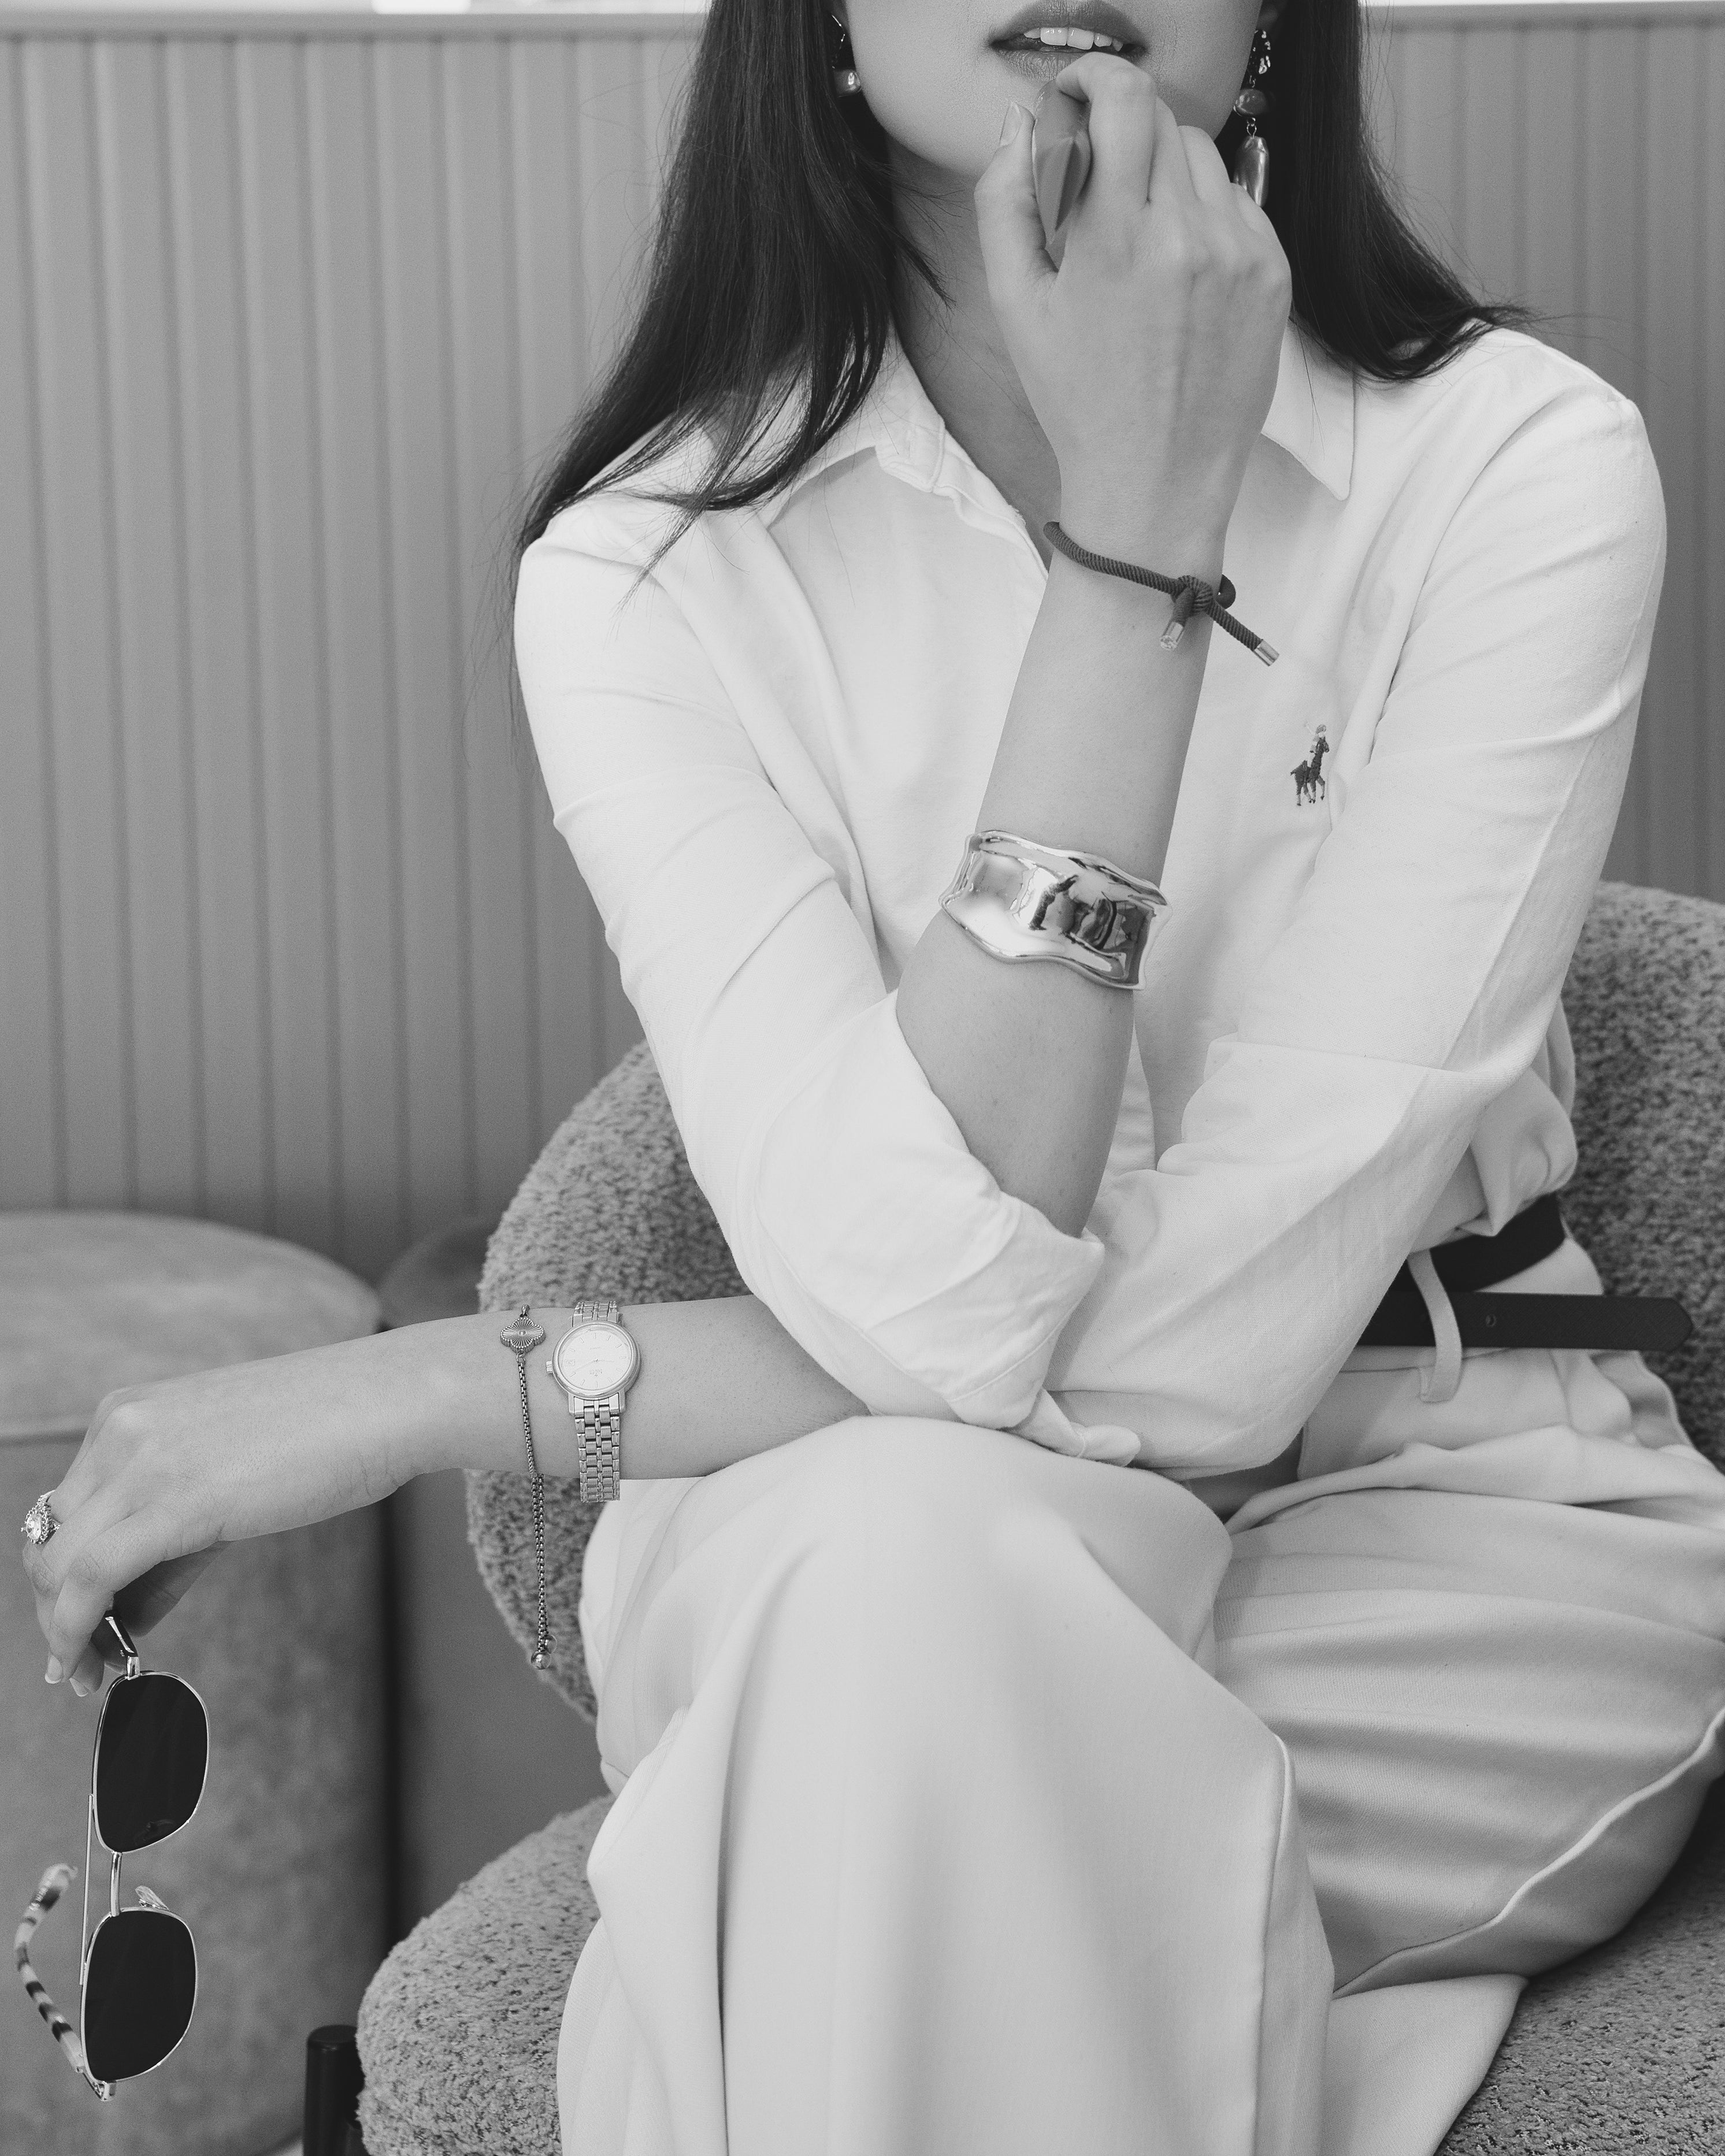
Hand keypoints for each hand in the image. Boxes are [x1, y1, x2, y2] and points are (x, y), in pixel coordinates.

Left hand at [20, 1346, 411, 1693]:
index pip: (65, 1510)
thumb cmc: (331, 1431)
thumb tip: (130, 1605)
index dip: (61, 1576)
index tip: (80, 1624)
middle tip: (78, 1661)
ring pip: (57, 1562)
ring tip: (87, 1672)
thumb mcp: (229, 1471)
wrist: (390, 1400)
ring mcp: (145, 1460)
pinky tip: (89, 1662)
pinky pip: (93, 1575)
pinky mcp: (177, 1499)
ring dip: (62, 1628)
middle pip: (49, 1538)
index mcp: (130, 1412)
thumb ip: (174, 1534)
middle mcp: (122, 1429)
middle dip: (53, 1608)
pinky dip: (74, 1628)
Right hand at [975, 55, 1291, 554]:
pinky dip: (1206, 218)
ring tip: (1139, 238)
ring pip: (1204, 158)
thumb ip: (1006, 201)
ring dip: (1167, 174)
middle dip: (1125, 132)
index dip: (1097, 77)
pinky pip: (1239, 205)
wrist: (1155, 485)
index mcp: (1116, 241)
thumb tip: (1018, 120)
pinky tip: (1179, 273)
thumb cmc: (1079, 403)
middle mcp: (1187, 237)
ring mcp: (1240, 254)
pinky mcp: (1275, 274)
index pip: (1125, 99)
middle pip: (1163, 122)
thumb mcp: (1017, 308)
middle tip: (1099, 179)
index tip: (1078, 90)